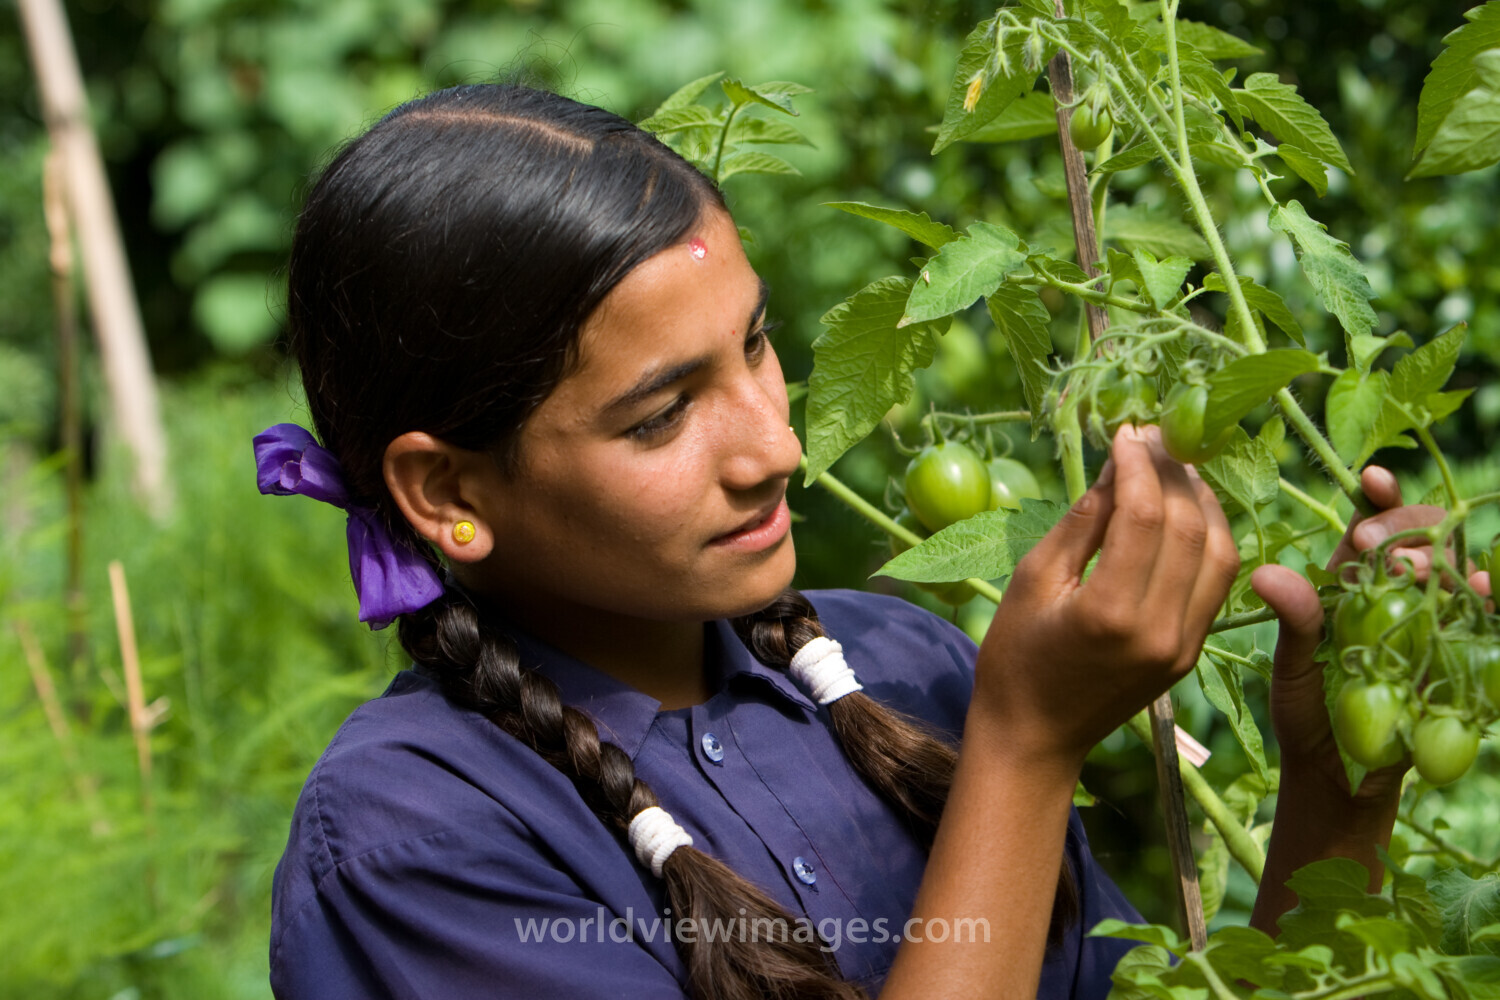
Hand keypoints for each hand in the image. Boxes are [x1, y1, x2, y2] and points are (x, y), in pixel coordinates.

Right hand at [972, 424, 1239, 766]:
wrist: (1035, 737)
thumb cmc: (1015, 657)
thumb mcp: (1032, 581)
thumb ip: (1082, 523)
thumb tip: (1117, 466)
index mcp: (1111, 612)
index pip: (1144, 516)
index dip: (1140, 465)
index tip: (1127, 432)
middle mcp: (1160, 629)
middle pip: (1190, 528)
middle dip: (1174, 473)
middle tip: (1153, 438)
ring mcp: (1184, 645)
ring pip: (1220, 553)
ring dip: (1203, 501)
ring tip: (1175, 466)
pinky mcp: (1192, 652)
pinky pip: (1218, 582)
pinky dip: (1211, 537)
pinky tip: (1189, 510)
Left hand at [1251, 466, 1474, 801]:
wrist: (1341, 779)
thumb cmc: (1307, 719)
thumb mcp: (1293, 670)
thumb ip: (1294, 623)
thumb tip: (1267, 573)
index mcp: (1351, 584)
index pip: (1372, 525)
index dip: (1379, 497)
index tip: (1372, 480)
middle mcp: (1399, 594)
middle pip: (1420, 536)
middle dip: (1405, 526)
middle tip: (1375, 545)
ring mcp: (1435, 622)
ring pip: (1457, 569)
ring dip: (1445, 558)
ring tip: (1418, 569)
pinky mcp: (1464, 656)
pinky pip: (1486, 620)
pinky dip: (1489, 600)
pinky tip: (1484, 591)